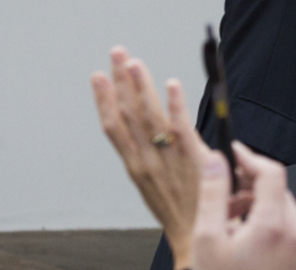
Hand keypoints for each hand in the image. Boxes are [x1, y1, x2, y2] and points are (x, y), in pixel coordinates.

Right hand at [91, 48, 209, 269]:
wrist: (197, 244)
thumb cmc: (184, 216)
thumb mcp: (161, 188)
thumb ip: (161, 161)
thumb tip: (166, 136)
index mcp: (136, 168)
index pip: (114, 127)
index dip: (105, 99)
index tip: (98, 76)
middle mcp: (146, 162)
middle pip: (128, 114)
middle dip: (121, 81)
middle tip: (117, 53)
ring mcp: (168, 161)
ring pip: (148, 116)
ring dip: (140, 86)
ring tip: (133, 61)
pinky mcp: (193, 161)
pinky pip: (181, 127)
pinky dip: (175, 104)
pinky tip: (171, 84)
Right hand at [192, 142, 295, 269]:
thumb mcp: (208, 239)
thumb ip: (213, 195)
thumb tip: (216, 162)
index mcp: (274, 224)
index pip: (271, 172)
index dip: (249, 157)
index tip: (232, 152)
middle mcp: (294, 234)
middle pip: (277, 190)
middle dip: (249, 185)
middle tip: (222, 193)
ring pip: (281, 209)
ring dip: (255, 205)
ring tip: (226, 221)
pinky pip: (285, 229)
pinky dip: (265, 223)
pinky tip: (240, 239)